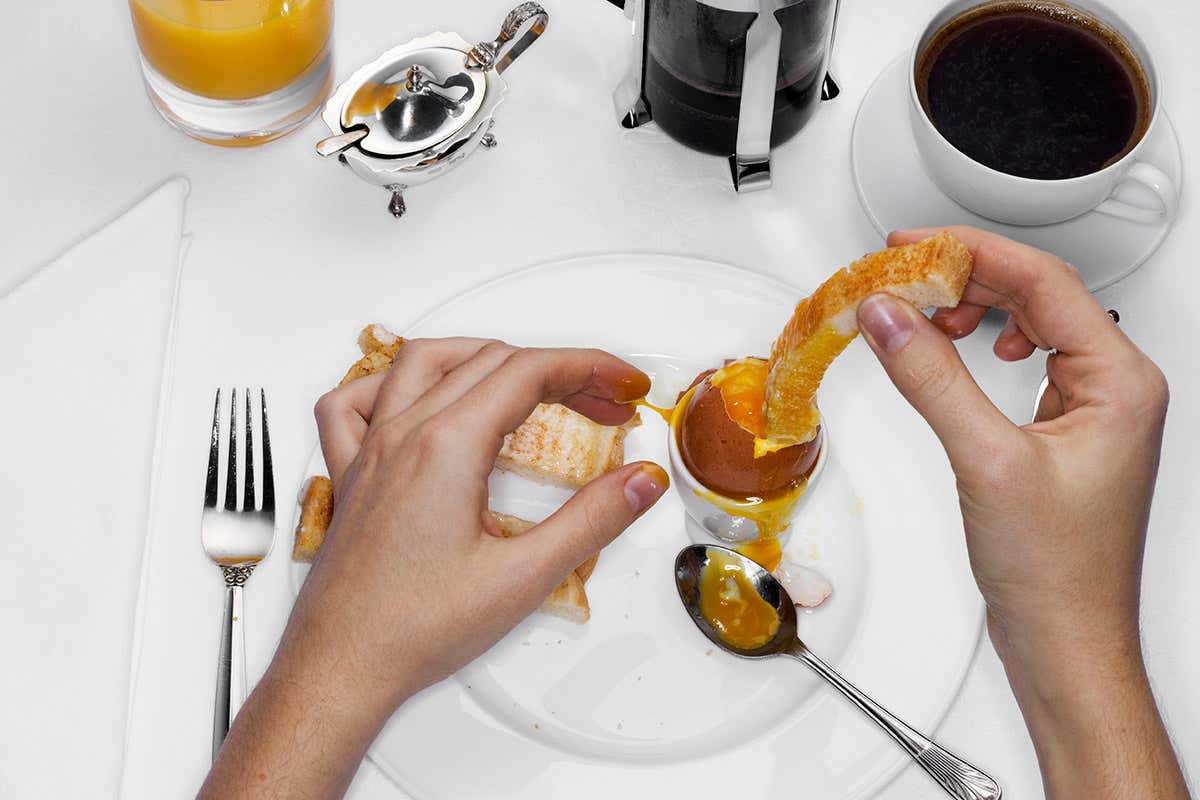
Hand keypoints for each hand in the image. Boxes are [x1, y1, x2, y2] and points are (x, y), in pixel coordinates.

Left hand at [201, 339, 667, 798]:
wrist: (340, 668)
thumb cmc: (411, 630)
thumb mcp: (523, 578)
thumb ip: (592, 521)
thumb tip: (640, 482)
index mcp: (446, 448)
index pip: (531, 371)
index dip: (590, 367)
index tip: (625, 384)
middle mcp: (404, 436)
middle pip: (490, 361)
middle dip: (559, 370)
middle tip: (604, 402)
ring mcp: (371, 450)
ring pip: (425, 362)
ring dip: (486, 357)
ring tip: (531, 380)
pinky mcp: (351, 475)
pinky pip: (356, 402)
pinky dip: (393, 383)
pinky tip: (417, 397)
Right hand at [856, 226, 1186, 798]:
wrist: (1067, 642)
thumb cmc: (1057, 573)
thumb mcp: (986, 461)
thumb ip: (932, 378)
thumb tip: (888, 317)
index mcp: (1119, 382)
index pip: (1043, 281)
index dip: (971, 251)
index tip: (911, 246)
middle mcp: (1115, 387)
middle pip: (1038, 292)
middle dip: (965, 275)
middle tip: (900, 274)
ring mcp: (1092, 408)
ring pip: (1031, 322)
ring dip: (974, 307)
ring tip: (923, 312)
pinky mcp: (1064, 431)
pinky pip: (1025, 359)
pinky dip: (982, 343)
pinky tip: (963, 349)